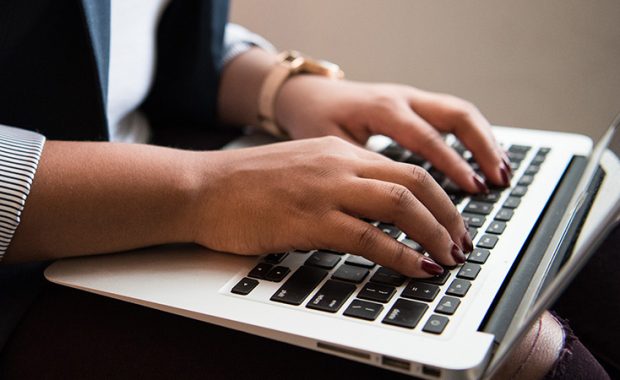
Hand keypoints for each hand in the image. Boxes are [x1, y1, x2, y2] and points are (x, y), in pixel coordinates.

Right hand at [192, 137, 471, 276]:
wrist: (202, 188)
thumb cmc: (246, 184)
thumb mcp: (302, 169)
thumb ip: (340, 181)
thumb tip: (376, 210)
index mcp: (339, 151)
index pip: (406, 168)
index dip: (439, 197)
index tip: (452, 221)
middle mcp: (339, 164)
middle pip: (415, 182)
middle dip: (449, 215)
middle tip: (462, 242)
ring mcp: (325, 190)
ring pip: (401, 204)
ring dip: (434, 233)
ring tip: (449, 257)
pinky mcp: (309, 220)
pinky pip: (369, 237)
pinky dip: (401, 255)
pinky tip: (417, 268)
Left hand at [275, 76, 511, 192]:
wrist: (307, 95)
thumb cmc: (315, 121)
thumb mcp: (331, 148)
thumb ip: (361, 172)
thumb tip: (388, 209)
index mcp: (382, 109)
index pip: (427, 138)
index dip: (453, 165)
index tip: (473, 189)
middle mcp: (402, 99)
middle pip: (456, 115)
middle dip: (482, 148)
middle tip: (499, 181)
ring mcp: (411, 98)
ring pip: (460, 112)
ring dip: (484, 141)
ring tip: (502, 173)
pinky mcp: (414, 104)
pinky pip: (451, 115)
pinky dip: (472, 137)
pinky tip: (483, 159)